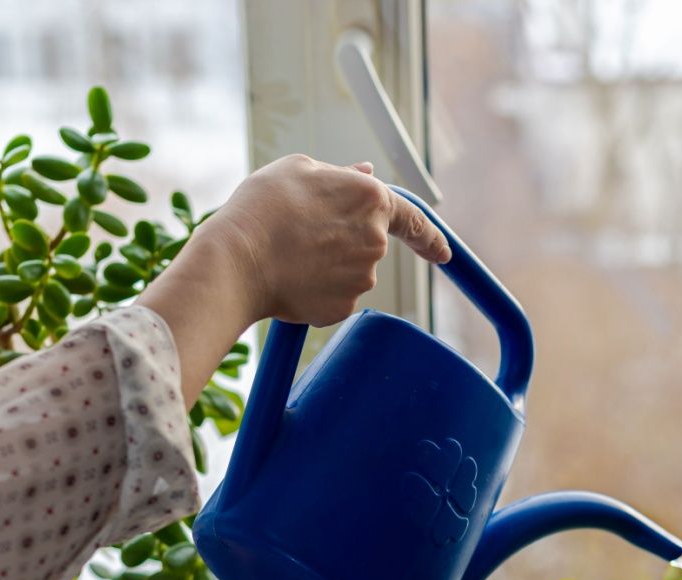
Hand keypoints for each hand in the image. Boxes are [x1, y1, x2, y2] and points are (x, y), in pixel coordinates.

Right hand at [201, 154, 451, 326]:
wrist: (237, 259)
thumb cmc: (264, 207)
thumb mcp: (299, 169)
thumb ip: (341, 175)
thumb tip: (365, 173)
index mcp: (371, 199)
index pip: (413, 219)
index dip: (429, 237)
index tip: (443, 253)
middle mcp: (375, 241)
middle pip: (367, 244)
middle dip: (340, 242)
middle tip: (299, 235)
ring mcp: (362, 278)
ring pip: (347, 273)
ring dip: (324, 265)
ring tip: (287, 254)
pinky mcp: (343, 307)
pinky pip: (332, 298)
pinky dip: (314, 290)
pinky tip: (288, 278)